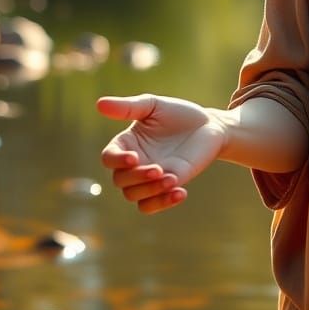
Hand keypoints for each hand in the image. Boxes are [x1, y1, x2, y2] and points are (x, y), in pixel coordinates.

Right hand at [97, 94, 226, 213]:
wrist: (209, 127)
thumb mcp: (154, 106)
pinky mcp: (166, 187)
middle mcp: (134, 164)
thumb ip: (128, 107)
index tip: (133, 157)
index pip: (109, 157)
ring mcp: (149, 178)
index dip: (117, 160)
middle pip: (120, 180)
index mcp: (126, 144)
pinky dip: (161, 203)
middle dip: (137, 177)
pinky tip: (181, 192)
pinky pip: (150, 206)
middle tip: (158, 170)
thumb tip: (99, 103)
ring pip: (133, 195)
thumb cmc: (179, 114)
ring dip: (150, 191)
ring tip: (172, 180)